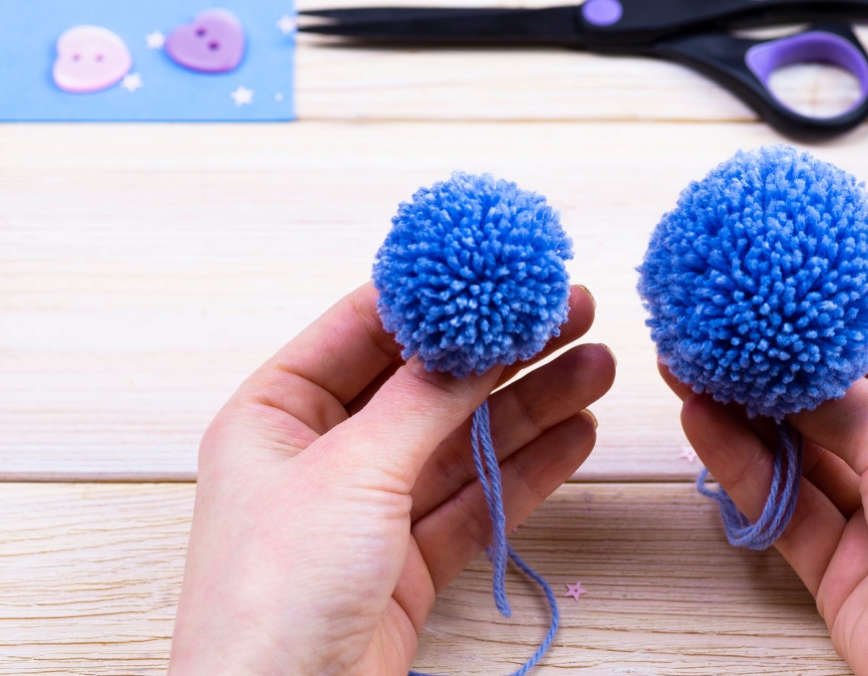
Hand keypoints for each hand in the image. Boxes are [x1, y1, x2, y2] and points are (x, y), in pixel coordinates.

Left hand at [168, 282, 613, 675]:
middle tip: (569, 310)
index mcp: (275, 414)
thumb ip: (422, 400)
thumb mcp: (350, 472)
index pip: (364, 330)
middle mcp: (321, 455)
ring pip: (462, 440)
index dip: (435, 297)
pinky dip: (527, 468)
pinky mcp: (407, 563)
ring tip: (596, 365)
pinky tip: (575, 434)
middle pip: (426, 383)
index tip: (499, 269)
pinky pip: (477, 499)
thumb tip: (474, 337)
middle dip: (501, 350)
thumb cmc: (271, 597)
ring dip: (531, 404)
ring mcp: (367, 510)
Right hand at [663, 319, 867, 675]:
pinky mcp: (840, 568)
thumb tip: (788, 363)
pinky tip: (704, 424)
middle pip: (837, 405)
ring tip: (690, 372)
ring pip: (800, 455)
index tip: (778, 296)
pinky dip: (742, 466)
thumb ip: (841, 396)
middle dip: (775, 372)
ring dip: (745, 415)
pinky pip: (782, 505)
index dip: (836, 327)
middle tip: (716, 336)